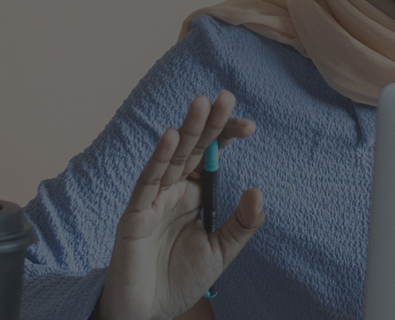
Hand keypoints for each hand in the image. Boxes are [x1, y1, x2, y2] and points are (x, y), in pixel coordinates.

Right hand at [94, 91, 264, 319]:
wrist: (150, 310)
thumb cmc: (182, 278)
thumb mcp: (221, 251)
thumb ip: (241, 224)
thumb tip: (258, 192)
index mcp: (197, 194)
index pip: (212, 156)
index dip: (227, 137)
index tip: (251, 126)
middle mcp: (175, 190)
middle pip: (194, 149)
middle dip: (209, 123)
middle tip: (224, 96)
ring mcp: (154, 199)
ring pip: (172, 157)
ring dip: (186, 130)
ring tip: (201, 103)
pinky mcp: (136, 213)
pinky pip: (149, 181)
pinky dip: (160, 159)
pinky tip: (171, 138)